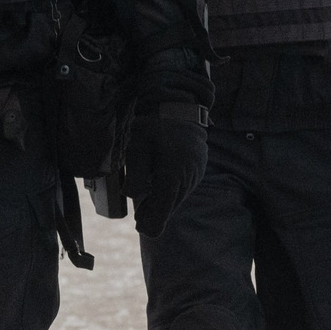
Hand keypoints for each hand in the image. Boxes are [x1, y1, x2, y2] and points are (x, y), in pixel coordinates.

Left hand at [123, 112, 207, 232]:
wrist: (181, 106)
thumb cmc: (155, 125)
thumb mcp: (137, 147)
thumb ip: (134, 176)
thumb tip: (132, 197)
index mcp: (172, 177)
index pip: (160, 217)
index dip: (147, 223)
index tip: (138, 220)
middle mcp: (187, 180)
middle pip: (167, 211)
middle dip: (151, 208)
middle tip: (139, 191)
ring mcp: (195, 177)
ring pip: (174, 201)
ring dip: (160, 197)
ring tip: (151, 174)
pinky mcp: (198, 173)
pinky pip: (181, 190)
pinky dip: (169, 188)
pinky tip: (162, 170)